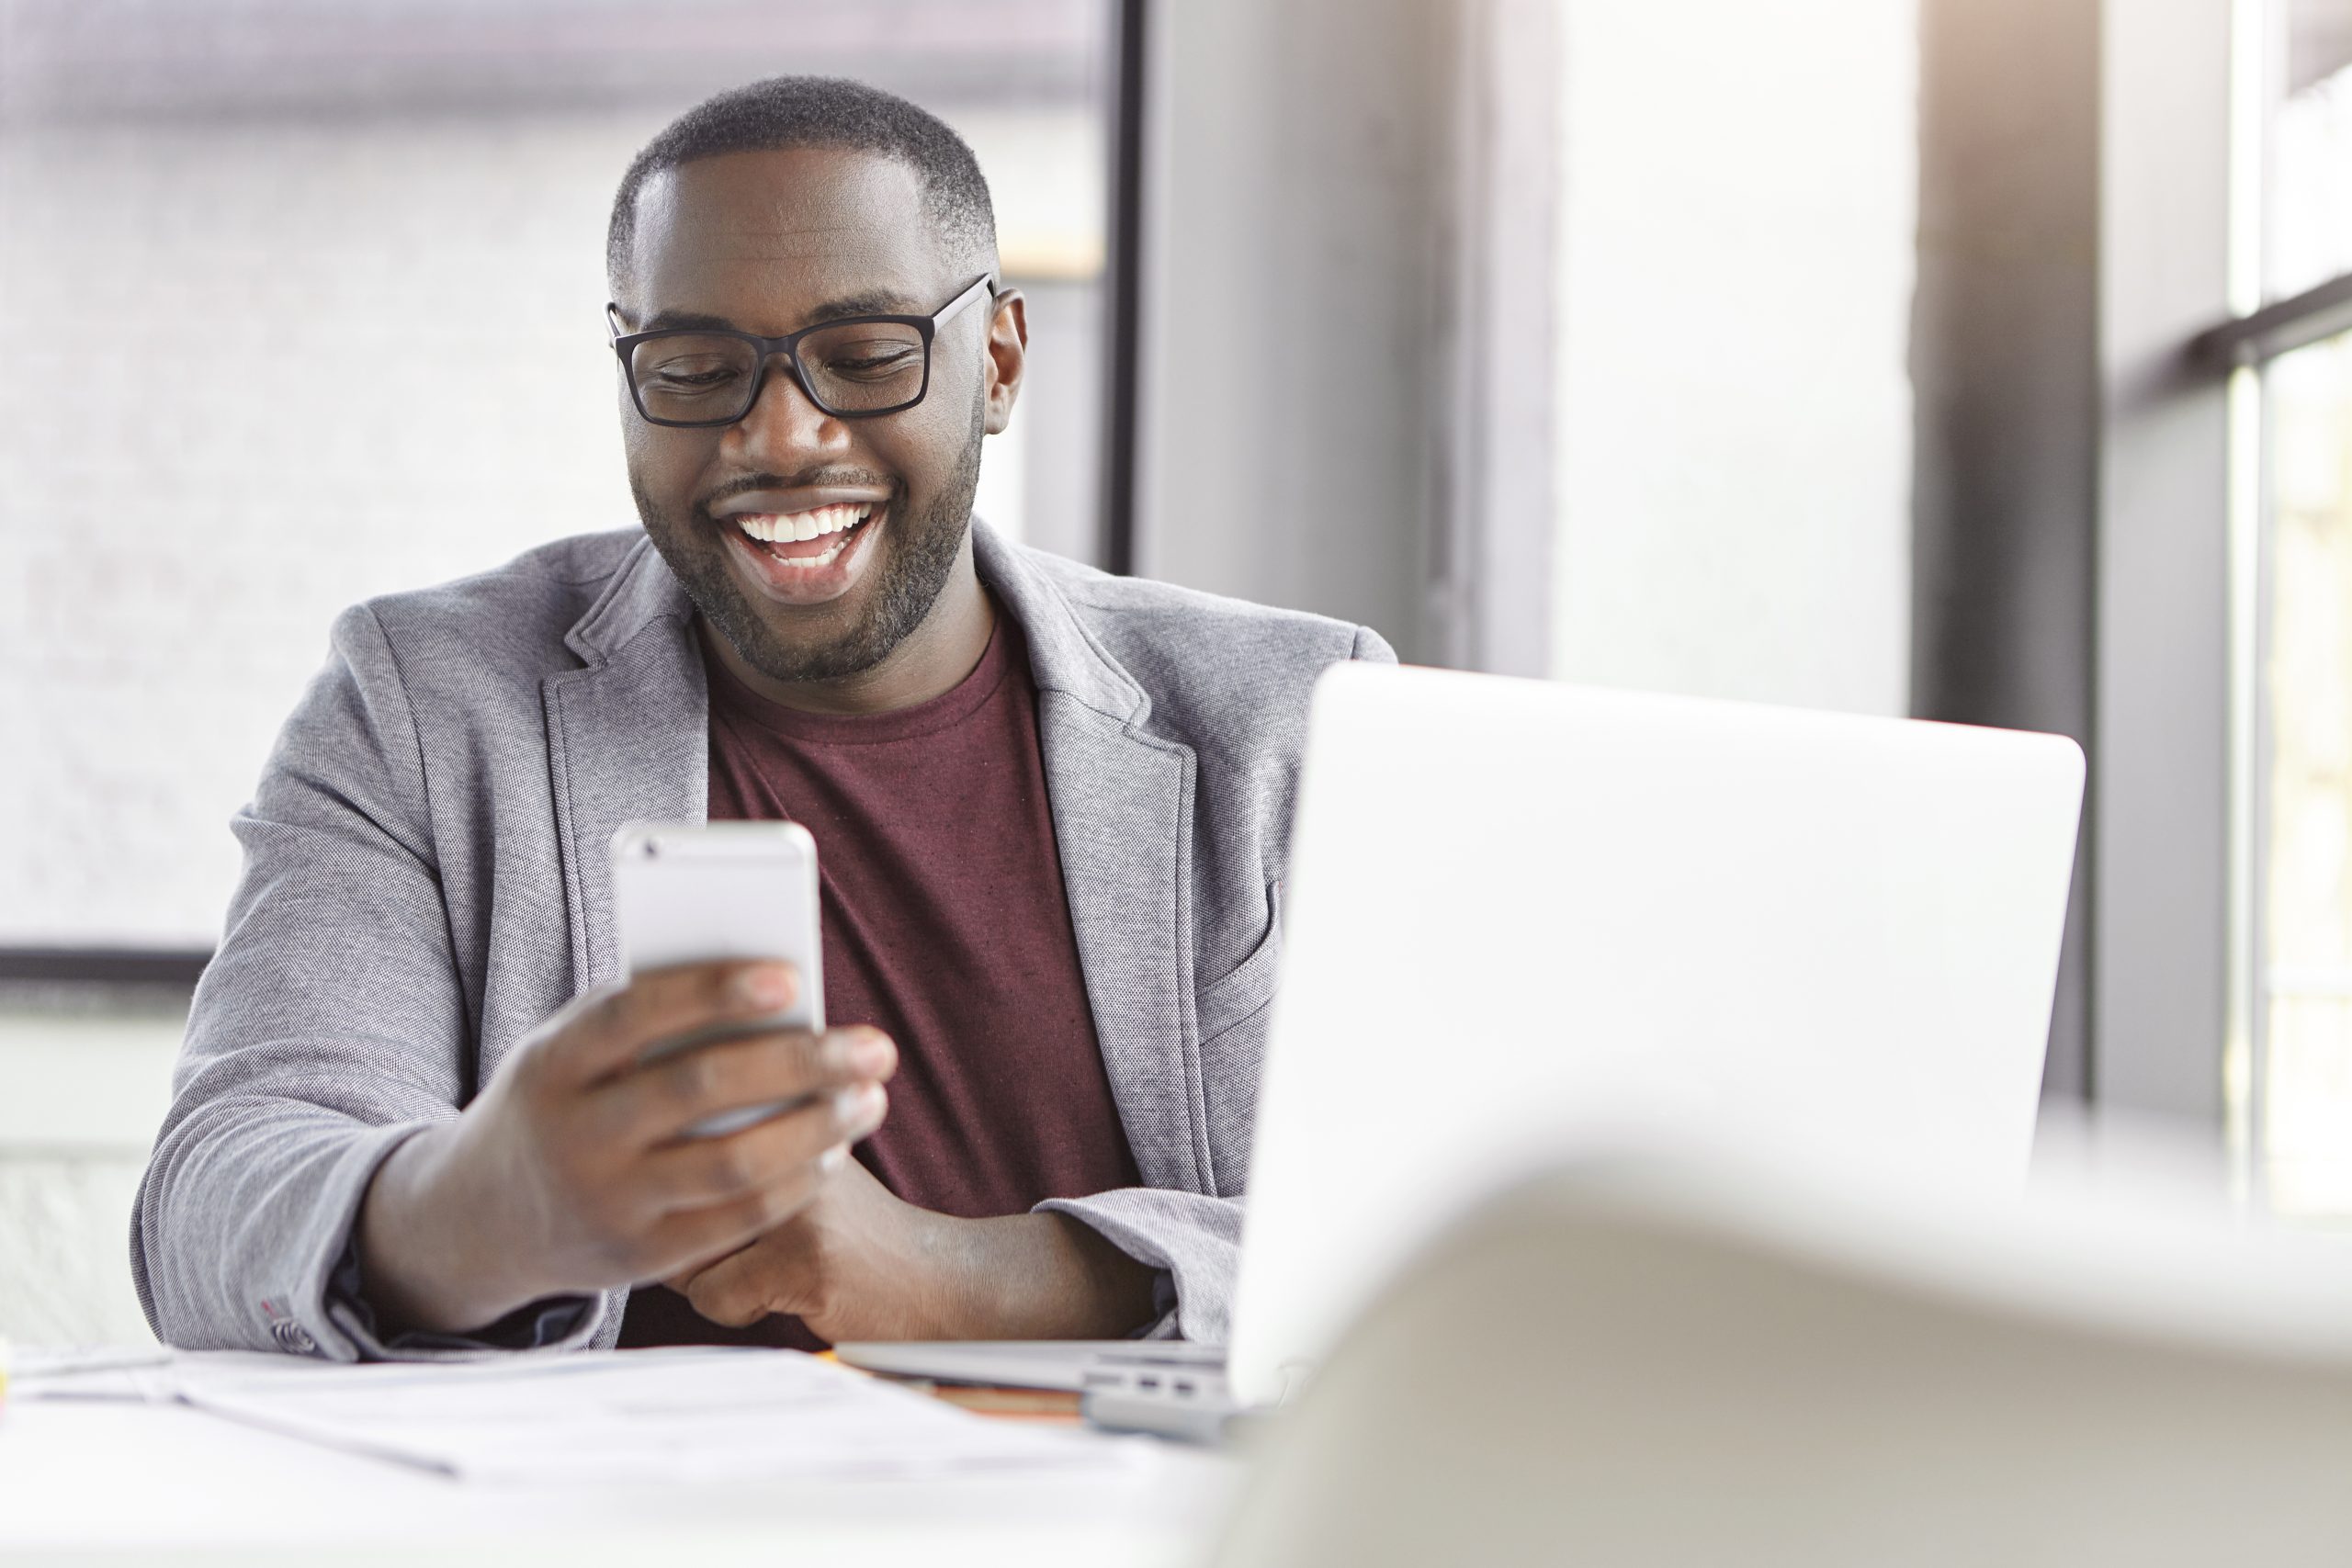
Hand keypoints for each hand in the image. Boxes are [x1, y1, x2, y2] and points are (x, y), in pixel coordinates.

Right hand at [355, 958, 895, 1335]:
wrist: (479, 1219)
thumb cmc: (559, 1102)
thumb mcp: (570, 1053)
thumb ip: (647, 1022)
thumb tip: (770, 990)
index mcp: (552, 1063)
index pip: (635, 1014)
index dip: (713, 992)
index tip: (793, 977)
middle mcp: (575, 1136)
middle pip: (699, 1089)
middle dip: (801, 1062)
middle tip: (876, 1045)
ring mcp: (606, 1203)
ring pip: (730, 1163)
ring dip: (815, 1127)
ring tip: (870, 1098)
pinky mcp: (639, 1258)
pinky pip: (736, 1219)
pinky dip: (795, 1182)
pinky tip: (834, 1151)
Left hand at [669, 1155, 1165, 1343]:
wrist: (942, 1277)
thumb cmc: (856, 1226)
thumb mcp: (809, 1158)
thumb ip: (745, 1140)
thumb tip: (648, 1160)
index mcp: (793, 1106)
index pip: (685, 1124)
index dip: (675, 1168)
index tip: (677, 1180)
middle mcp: (794, 1140)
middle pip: (675, 1191)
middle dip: (685, 1228)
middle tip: (734, 1237)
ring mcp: (799, 1201)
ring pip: (686, 1247)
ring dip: (713, 1272)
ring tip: (773, 1266)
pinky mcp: (803, 1261)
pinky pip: (714, 1296)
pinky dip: (739, 1309)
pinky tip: (789, 1294)